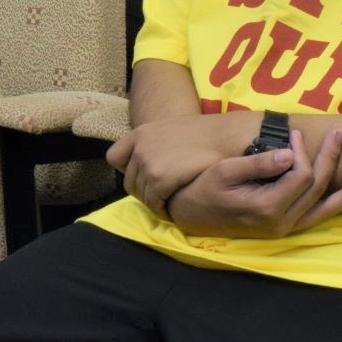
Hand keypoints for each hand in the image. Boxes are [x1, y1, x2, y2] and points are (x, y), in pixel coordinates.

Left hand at [106, 113, 258, 219]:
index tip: (145, 176)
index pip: (114, 157)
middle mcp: (139, 146)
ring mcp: (147, 162)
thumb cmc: (208, 135)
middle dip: (144, 192)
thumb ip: (156, 145)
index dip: (128, 170)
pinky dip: (162, 210)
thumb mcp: (172, 131)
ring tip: (168, 205)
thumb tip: (152, 162)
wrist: (226, 137)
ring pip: (141, 195)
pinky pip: (153, 202)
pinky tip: (172, 210)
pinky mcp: (159, 178)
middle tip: (161, 198)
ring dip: (154, 203)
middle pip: (129, 181)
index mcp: (140, 133)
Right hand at [165, 128, 341, 238]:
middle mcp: (281, 223)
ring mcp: (285, 229)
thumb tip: (290, 154)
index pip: (300, 175)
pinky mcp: (286, 228)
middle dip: (328, 159)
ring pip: (324, 205)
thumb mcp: (225, 171)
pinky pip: (319, 216)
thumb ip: (258, 164)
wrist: (192, 214)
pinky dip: (339, 205)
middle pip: (316, 187)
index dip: (302, 151)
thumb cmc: (204, 188)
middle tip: (338, 133)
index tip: (293, 133)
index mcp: (267, 208)